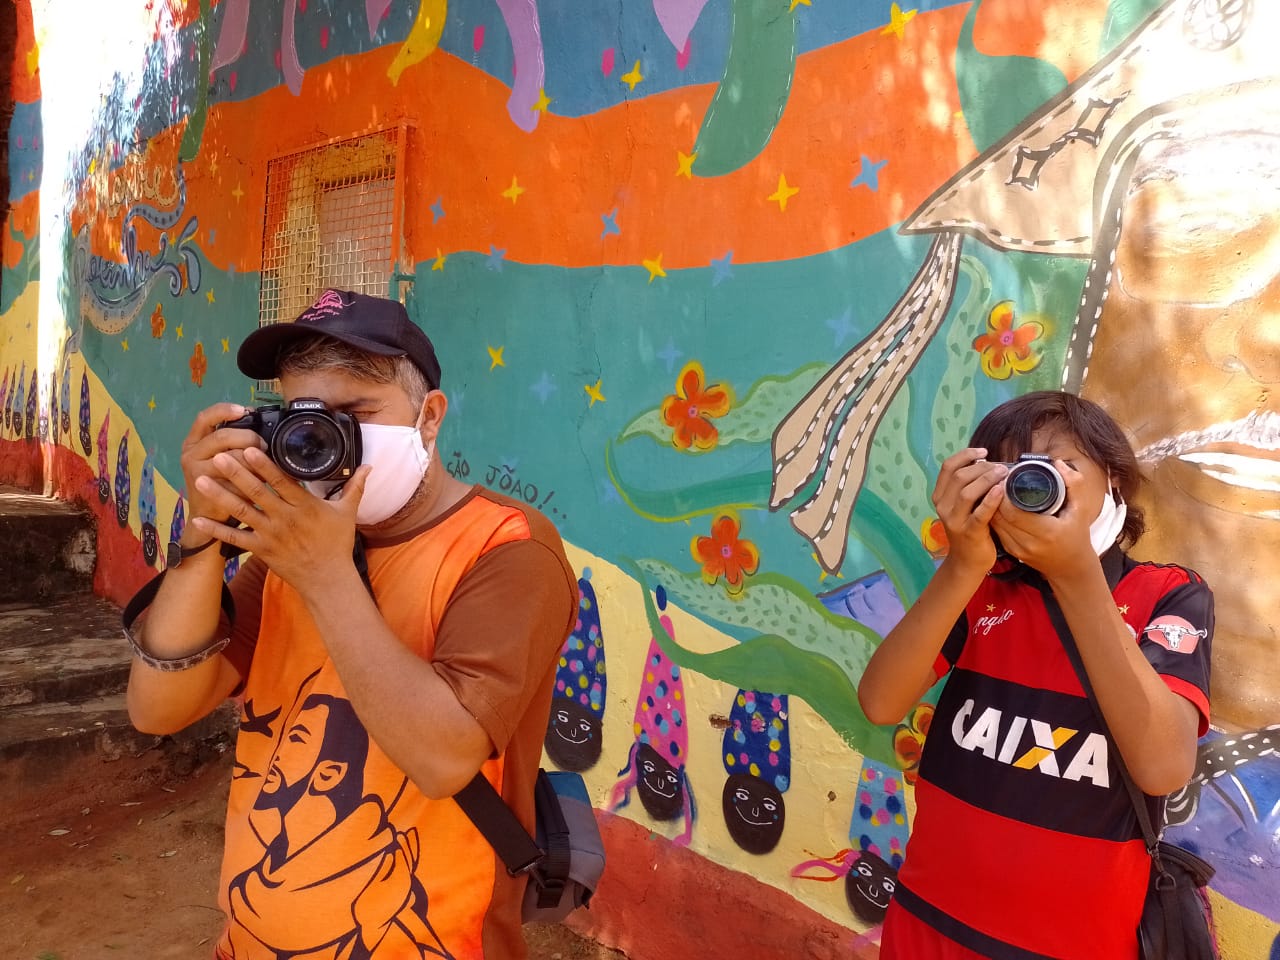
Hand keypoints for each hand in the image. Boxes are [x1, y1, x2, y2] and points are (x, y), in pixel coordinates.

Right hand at [179, 403, 265, 527]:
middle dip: (249, 438)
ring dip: (253, 461)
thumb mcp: (223, 457)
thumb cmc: (222, 483)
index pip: (205, 417)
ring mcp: (195, 470)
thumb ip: (234, 441)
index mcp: (194, 441)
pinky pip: (235, 478)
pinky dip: (251, 479)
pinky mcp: (207, 488)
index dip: (224, 410)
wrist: (208, 517)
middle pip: (223, 436)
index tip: (244, 409)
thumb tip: (262, 423)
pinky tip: (260, 482)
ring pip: (232, 458)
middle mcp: (191, 453)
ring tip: (263, 467)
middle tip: (264, 446)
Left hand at [189, 445, 371, 594]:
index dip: (265, 464)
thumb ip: (355, 488)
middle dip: (236, 473)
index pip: (282, 481)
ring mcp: (270, 535)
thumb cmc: (336, 544)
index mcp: (304, 506)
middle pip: (257, 492)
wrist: (327, 579)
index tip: (249, 448)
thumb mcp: (348, 514)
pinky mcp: (260, 550)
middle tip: (217, 456)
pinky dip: (216, 529)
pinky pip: (234, 538)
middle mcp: (285, 518)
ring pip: (242, 512)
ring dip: (220, 495)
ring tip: (201, 479)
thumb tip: (369, 466)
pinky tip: (197, 518)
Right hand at [931, 447, 1007, 574]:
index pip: (948, 467)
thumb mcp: (962, 506)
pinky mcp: (969, 532)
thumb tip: (988, 463)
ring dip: (987, 479)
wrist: (967, 561)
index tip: (984, 452)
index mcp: (940, 496)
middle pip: (959, 477)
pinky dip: (991, 499)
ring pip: (967, 492)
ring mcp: (954, 520)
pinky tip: (1002, 490)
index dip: (965, 455)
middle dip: (981, 467)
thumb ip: (968, 487)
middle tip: (1000, 466)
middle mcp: (943, 506)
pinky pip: (980, 513)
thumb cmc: (970, 529)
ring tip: (1003, 474)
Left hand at [991, 458, 1095, 579]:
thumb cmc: (1077, 535)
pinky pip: (997, 531)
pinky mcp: (1012, 552)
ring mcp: (1018, 549)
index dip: (1004, 494)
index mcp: (1046, 532)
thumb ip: (1073, 484)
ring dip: (991, 506)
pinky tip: (996, 505)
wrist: (1072, 567)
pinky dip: (994, 517)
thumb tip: (1057, 463)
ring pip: (995, 523)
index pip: (1012, 511)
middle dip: (995, 497)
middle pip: (1000, 516)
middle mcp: (1029, 543)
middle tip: (999, 481)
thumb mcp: (1081, 509)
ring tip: (996, 490)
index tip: (1006, 479)